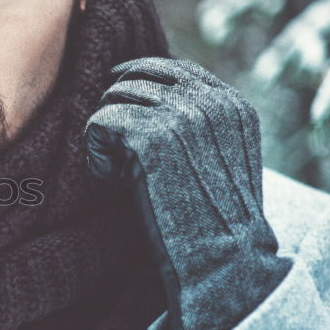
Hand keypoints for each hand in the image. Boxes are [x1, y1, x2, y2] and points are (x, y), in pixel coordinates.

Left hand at [83, 57, 290, 329]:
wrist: (222, 261)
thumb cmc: (216, 223)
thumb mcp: (225, 160)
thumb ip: (201, 124)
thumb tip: (151, 94)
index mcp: (232, 105)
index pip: (174, 68)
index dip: (137, 78)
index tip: (116, 100)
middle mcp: (210, 103)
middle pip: (136, 78)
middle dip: (117, 109)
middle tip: (117, 151)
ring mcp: (180, 117)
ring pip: (113, 98)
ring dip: (106, 134)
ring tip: (120, 172)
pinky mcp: (149, 139)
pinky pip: (97, 124)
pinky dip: (96, 154)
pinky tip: (113, 180)